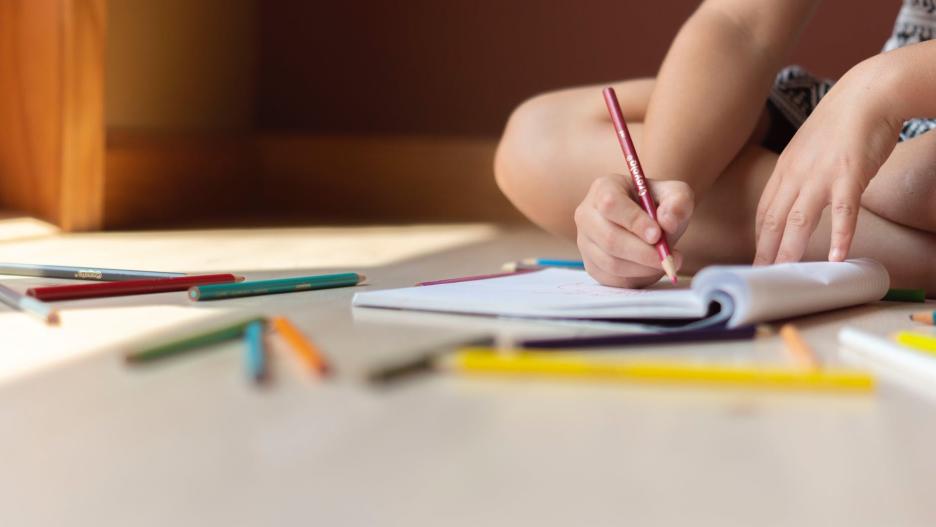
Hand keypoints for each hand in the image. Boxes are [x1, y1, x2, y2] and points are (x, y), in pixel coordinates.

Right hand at [575, 174, 692, 287]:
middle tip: (668, 257)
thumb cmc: (658, 206)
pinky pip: (611, 279)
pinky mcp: (591, 265)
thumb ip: (678, 203)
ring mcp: (585, 241)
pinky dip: (635, 278)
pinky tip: (650, 268)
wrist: (648, 224)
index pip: (610, 204)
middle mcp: (587, 214)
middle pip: (609, 238)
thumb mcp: (675, 195)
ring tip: (664, 261)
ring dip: (643, 267)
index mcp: (604, 188)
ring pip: (611, 262)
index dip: (634, 221)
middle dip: (643, 252)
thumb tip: (667, 222)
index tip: (657, 235)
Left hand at [754, 61, 900, 263]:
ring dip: (792, 250)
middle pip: (775, 220)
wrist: (868, 93)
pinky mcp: (850, 175)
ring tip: (786, 274)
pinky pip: (843, 211)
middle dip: (766, 252)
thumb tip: (796, 200)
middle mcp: (796, 174)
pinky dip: (841, 235)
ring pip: (800, 220)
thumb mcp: (807, 149)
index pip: (764, 211)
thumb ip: (798, 175)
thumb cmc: (842, 123)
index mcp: (785, 169)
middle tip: (762, 277)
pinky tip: (839, 256)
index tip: (756, 260)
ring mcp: (822, 175)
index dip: (759, 239)